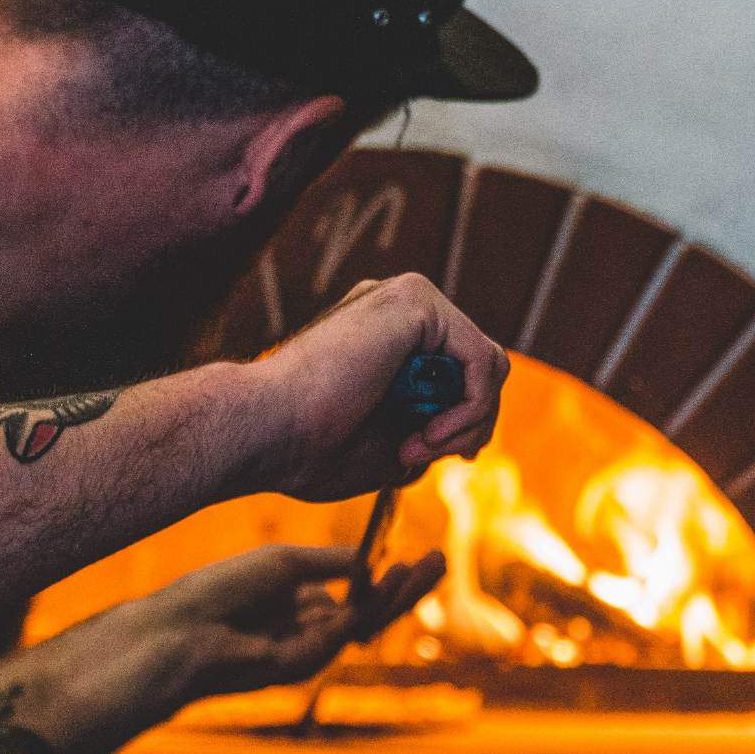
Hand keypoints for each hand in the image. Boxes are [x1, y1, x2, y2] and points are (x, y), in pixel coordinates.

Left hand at [146, 544, 445, 700]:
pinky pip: (353, 627)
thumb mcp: (283, 564)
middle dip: (407, 585)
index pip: (351, 592)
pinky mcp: (311, 660)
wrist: (183, 628)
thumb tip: (369, 561)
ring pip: (370, 620)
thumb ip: (328, 564)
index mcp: (297, 606)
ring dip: (405, 592)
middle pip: (370, 608)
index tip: (409, 551)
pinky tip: (395, 574)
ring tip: (435, 563)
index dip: (382, 574)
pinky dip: (378, 601)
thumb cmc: (220, 591)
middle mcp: (308, 629)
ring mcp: (310, 648)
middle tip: (441, 559)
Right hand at [251, 273, 508, 501]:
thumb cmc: (308, 447)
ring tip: (417, 447)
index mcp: (386, 336)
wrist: (267, 429)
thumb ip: (427, 432)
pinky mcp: (416, 300)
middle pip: (479, 364)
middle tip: (422, 454)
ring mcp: (407, 298)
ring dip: (468, 421)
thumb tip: (469, 436)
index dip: (463, 419)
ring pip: (487, 363)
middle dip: (470, 423)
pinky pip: (480, 359)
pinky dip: (468, 408)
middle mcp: (398, 309)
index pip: (457, 371)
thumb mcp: (385, 448)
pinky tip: (426, 434)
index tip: (430, 454)